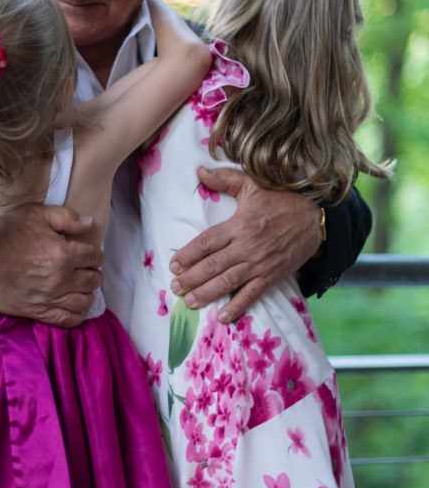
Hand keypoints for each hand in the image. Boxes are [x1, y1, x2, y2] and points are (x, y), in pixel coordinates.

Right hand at [0, 204, 102, 327]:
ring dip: (87, 293)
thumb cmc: (3, 233)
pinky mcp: (37, 312)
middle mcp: (60, 279)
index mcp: (62, 253)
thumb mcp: (34, 214)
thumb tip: (89, 223)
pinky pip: (67, 320)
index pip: (93, 257)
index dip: (94, 253)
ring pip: (84, 301)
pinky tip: (75, 306)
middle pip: (92, 280)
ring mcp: (49, 298)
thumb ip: (65, 217)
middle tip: (85, 268)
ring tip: (81, 286)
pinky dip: (77, 315)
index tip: (89, 253)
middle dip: (92, 272)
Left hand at [169, 166, 321, 323]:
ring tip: (190, 300)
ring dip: (206, 293)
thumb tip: (199, 171)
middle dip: (191, 278)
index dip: (188, 254)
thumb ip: (224, 179)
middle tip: (175, 286)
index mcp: (239, 225)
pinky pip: (251, 294)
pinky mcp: (271, 276)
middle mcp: (246, 247)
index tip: (174, 264)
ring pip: (227, 282)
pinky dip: (237, 307)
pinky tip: (222, 316)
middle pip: (212, 266)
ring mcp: (259, 264)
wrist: (314, 219)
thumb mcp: (252, 185)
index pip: (207, 242)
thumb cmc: (280, 201)